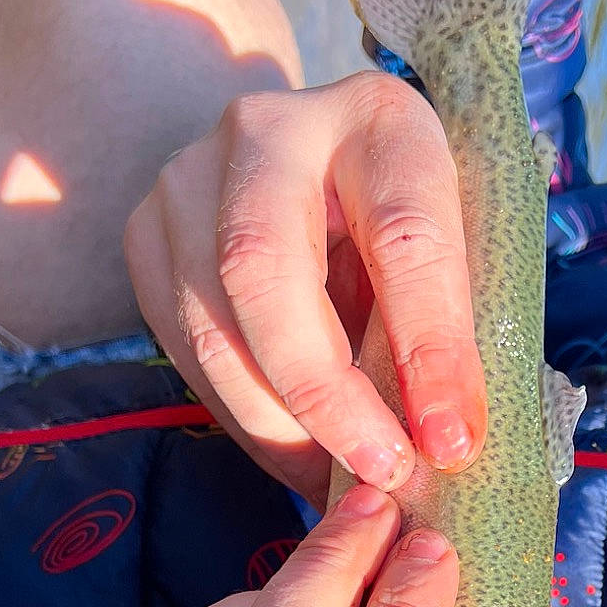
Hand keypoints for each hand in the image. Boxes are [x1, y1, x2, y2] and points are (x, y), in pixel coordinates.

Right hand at [124, 74, 486, 506]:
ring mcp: (189, 180)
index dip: (429, 348)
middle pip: (265, 272)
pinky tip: (299, 460)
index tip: (450, 440)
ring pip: (212, 327)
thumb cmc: (408, 218)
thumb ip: (453, 326)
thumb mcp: (458, 249)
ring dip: (281, 428)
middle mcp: (267, 133)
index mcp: (378, 122)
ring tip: (343, 483)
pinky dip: (248, 423)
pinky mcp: (148, 236)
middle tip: (381, 474)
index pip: (402, 235)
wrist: (317, 163)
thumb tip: (444, 447)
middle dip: (325, 396)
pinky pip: (186, 354)